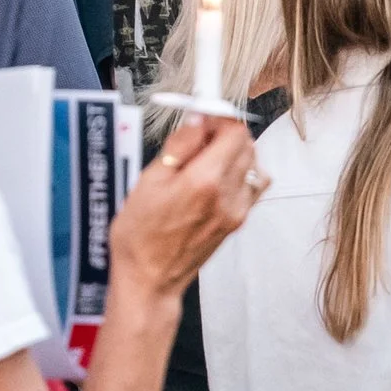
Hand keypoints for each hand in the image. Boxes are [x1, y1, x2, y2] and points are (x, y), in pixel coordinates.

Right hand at [109, 113, 267, 302]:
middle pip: (246, 144)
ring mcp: (237, 211)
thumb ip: (180, 145)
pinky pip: (251, 186)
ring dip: (231, 153)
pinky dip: (238, 175)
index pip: (234, 131)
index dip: (219, 116)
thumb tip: (198, 119)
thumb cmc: (140, 236)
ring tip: (201, 163)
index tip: (204, 112)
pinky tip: (213, 180)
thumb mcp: (148, 181)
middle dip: (224, 133)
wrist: (149, 278)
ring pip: (251, 163)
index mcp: (204, 181)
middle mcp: (228, 196)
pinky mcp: (237, 222)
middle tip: (197, 138)